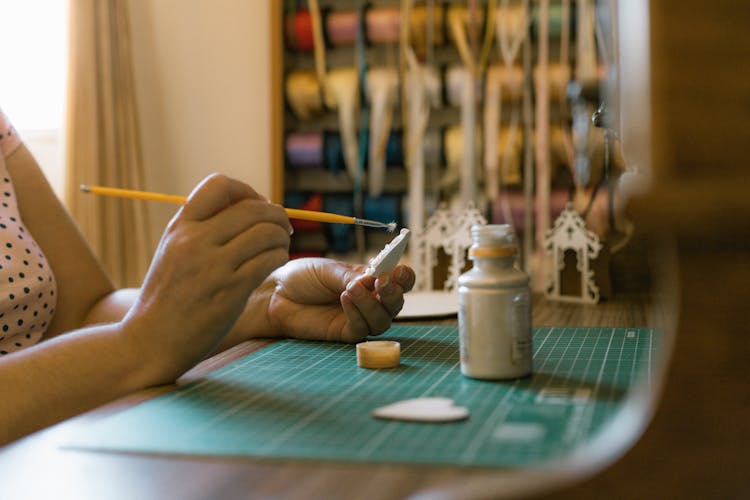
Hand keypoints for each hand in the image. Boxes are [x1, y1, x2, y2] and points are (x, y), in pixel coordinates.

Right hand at [122, 174, 291, 383]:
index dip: (247, 191)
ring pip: (266, 232)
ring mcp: (213, 266)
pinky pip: (269, 260)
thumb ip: (202, 228)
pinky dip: (279, 257)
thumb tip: (249, 207)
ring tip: (280, 247)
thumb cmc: (168, 297)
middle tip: (282, 228)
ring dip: (281, 238)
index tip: (257, 206)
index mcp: (180, 227)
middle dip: (276, 215)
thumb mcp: (173, 251)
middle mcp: (195, 241)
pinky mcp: (230, 291)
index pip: (220, 185)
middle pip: (252, 208)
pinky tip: (275, 263)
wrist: (149, 342)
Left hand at [264, 257, 415, 342]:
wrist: (277, 294)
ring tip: (352, 289)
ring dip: (372, 304)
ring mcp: (358, 318)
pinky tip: (345, 299)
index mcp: (371, 280)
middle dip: (393, 293)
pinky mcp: (345, 333)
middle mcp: (369, 300)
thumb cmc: (304, 277)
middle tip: (382, 282)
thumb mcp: (330, 270)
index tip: (399, 271)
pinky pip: (362, 329)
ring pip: (382, 319)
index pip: (399, 281)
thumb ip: (353, 277)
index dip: (404, 278)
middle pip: (396, 303)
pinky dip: (358, 314)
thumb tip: (374, 280)